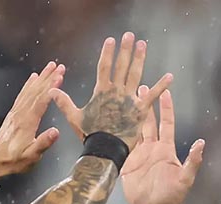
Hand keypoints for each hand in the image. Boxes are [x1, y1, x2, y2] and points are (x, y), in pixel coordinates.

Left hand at [0, 61, 65, 177]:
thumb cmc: (14, 160)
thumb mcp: (31, 156)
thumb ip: (43, 143)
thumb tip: (56, 132)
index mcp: (27, 122)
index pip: (42, 100)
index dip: (51, 87)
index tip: (60, 76)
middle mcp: (21, 114)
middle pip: (36, 91)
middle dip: (48, 77)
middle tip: (59, 66)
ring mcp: (16, 112)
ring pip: (30, 90)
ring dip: (41, 77)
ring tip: (50, 66)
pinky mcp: (13, 113)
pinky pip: (22, 94)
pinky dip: (29, 84)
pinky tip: (33, 78)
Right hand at [49, 32, 172, 149]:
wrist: (104, 150)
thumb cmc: (90, 135)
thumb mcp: (74, 117)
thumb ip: (64, 102)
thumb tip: (50, 91)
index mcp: (101, 91)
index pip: (104, 66)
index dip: (107, 52)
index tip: (110, 40)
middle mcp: (116, 92)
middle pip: (121, 66)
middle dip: (125, 50)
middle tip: (129, 35)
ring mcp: (129, 99)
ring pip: (135, 74)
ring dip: (139, 58)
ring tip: (143, 44)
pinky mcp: (140, 110)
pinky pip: (153, 95)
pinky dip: (162, 86)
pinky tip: (170, 76)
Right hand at [121, 87, 204, 203]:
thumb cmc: (172, 197)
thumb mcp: (185, 180)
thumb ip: (192, 162)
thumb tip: (202, 143)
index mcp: (166, 149)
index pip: (166, 123)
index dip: (165, 107)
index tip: (165, 91)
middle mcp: (152, 149)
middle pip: (148, 122)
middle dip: (145, 105)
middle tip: (139, 87)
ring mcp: (139, 155)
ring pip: (134, 131)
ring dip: (130, 116)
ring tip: (124, 100)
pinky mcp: (127, 163)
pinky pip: (122, 145)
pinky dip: (117, 134)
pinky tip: (111, 122)